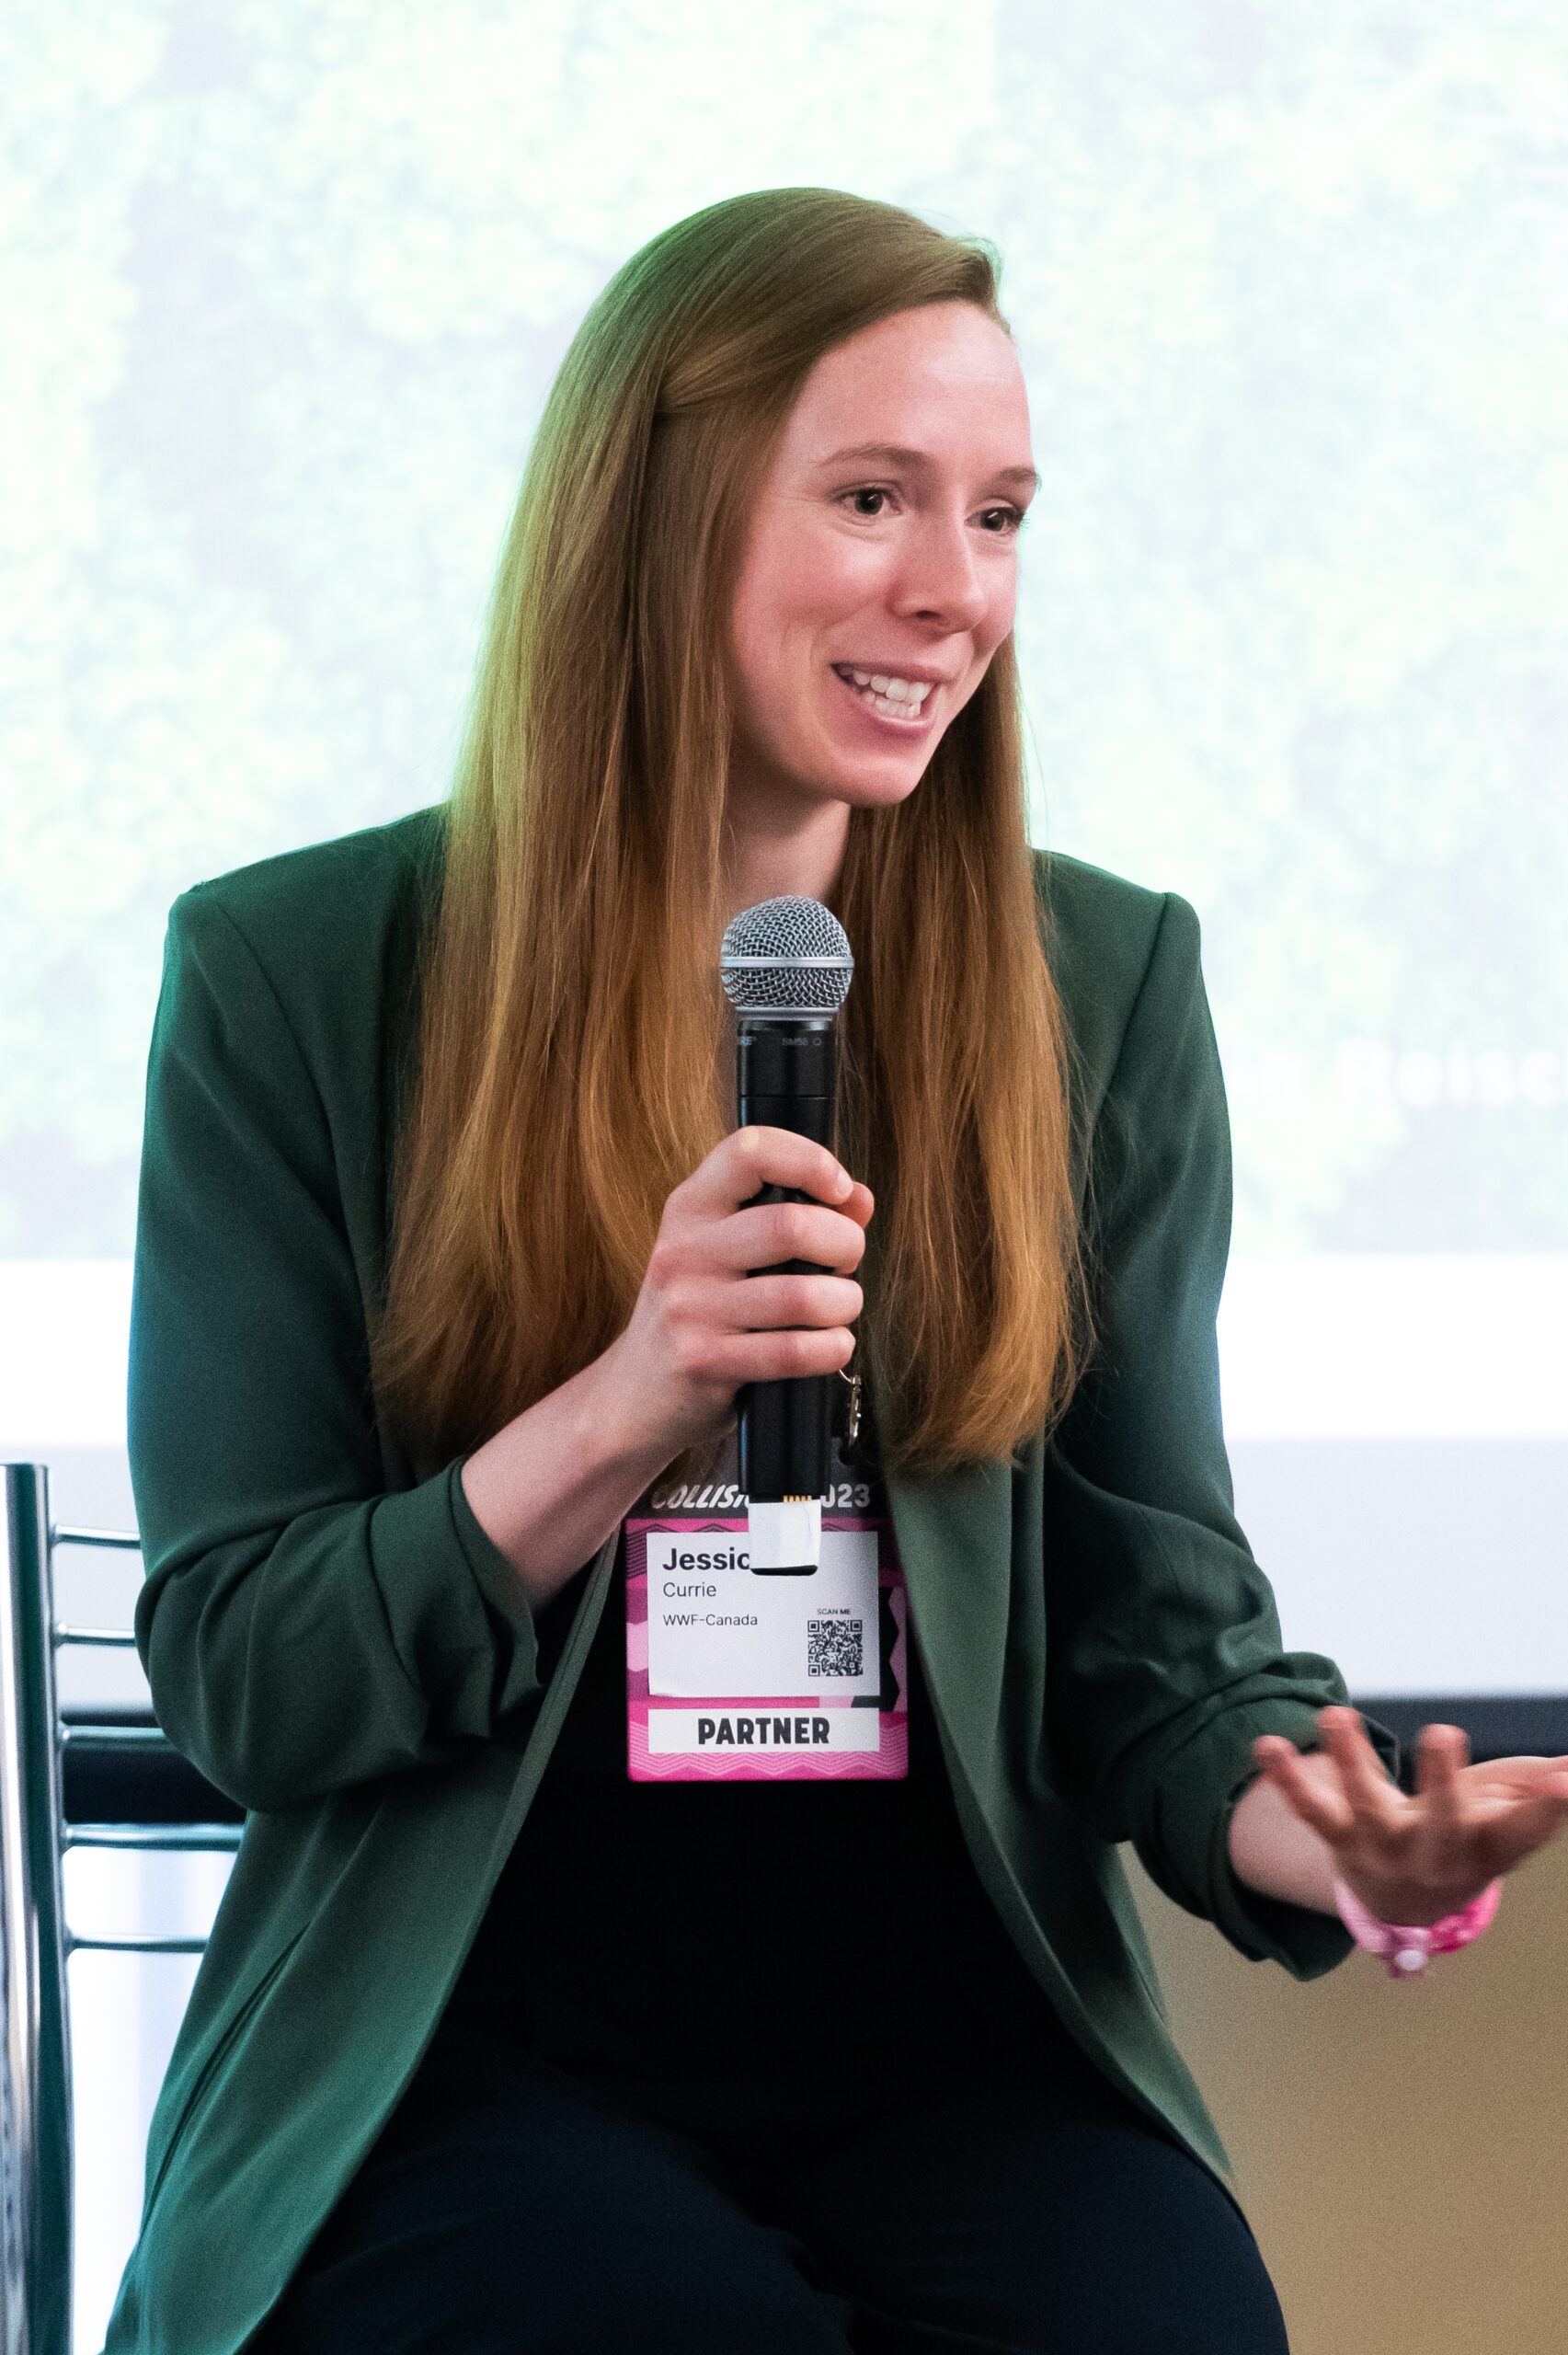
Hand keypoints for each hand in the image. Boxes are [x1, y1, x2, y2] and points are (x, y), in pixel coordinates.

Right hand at [604, 1126, 873, 1463]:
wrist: (634, 1394)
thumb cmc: (699, 1315)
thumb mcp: (729, 1254)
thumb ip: (795, 1217)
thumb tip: (860, 1200)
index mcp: (691, 1208)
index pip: (749, 1152)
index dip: (810, 1160)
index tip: (839, 1189)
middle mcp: (685, 1251)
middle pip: (791, 1225)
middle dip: (845, 1244)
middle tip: (846, 1263)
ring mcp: (690, 1308)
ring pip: (802, 1295)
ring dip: (844, 1303)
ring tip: (839, 1309)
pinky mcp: (704, 1361)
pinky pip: (794, 1351)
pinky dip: (832, 1348)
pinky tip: (830, 1346)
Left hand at [1252, 1706, 1567, 1927]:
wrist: (1407, 1908)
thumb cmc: (1468, 1839)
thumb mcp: (1508, 1820)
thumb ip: (1541, 1792)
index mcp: (1488, 1847)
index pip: (1522, 1830)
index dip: (1545, 1807)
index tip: (1563, 1782)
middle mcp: (1436, 1855)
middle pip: (1441, 1823)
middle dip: (1441, 1781)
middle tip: (1441, 1733)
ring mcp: (1383, 1849)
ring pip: (1365, 1808)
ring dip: (1348, 1761)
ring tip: (1333, 1716)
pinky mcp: (1340, 1840)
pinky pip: (1311, 1812)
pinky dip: (1288, 1780)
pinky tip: (1266, 1746)